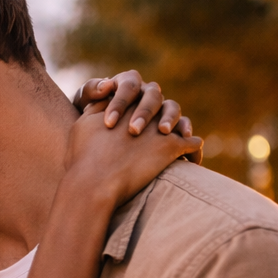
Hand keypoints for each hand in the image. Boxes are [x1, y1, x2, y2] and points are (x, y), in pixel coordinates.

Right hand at [62, 109, 201, 209]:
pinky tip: (192, 160)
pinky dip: (194, 151)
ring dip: (182, 129)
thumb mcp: (83, 124)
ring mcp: (160, 127)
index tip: (141, 125)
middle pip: (164, 104)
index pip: (143, 96)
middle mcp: (146, 110)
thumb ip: (95, 106)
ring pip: (181, 122)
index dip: (144, 108)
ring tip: (181, 142)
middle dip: (164, 116)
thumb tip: (106, 95)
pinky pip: (193, 143)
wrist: (95, 181)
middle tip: (160, 134)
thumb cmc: (83, 157)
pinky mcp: (172, 146)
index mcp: (126, 102)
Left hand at [72, 70, 193, 140]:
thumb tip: (105, 86)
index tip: (109, 123)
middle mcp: (146, 93)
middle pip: (151, 95)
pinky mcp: (170, 124)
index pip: (127, 86)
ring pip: (171, 106)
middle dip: (144, 112)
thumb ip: (90, 91)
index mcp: (126, 84)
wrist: (95, 143)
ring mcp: (160, 108)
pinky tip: (184, 138)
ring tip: (164, 132)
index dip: (120, 103)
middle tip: (134, 131)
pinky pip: (182, 122)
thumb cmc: (87, 120)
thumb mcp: (83, 105)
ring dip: (168, 118)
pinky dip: (185, 128)